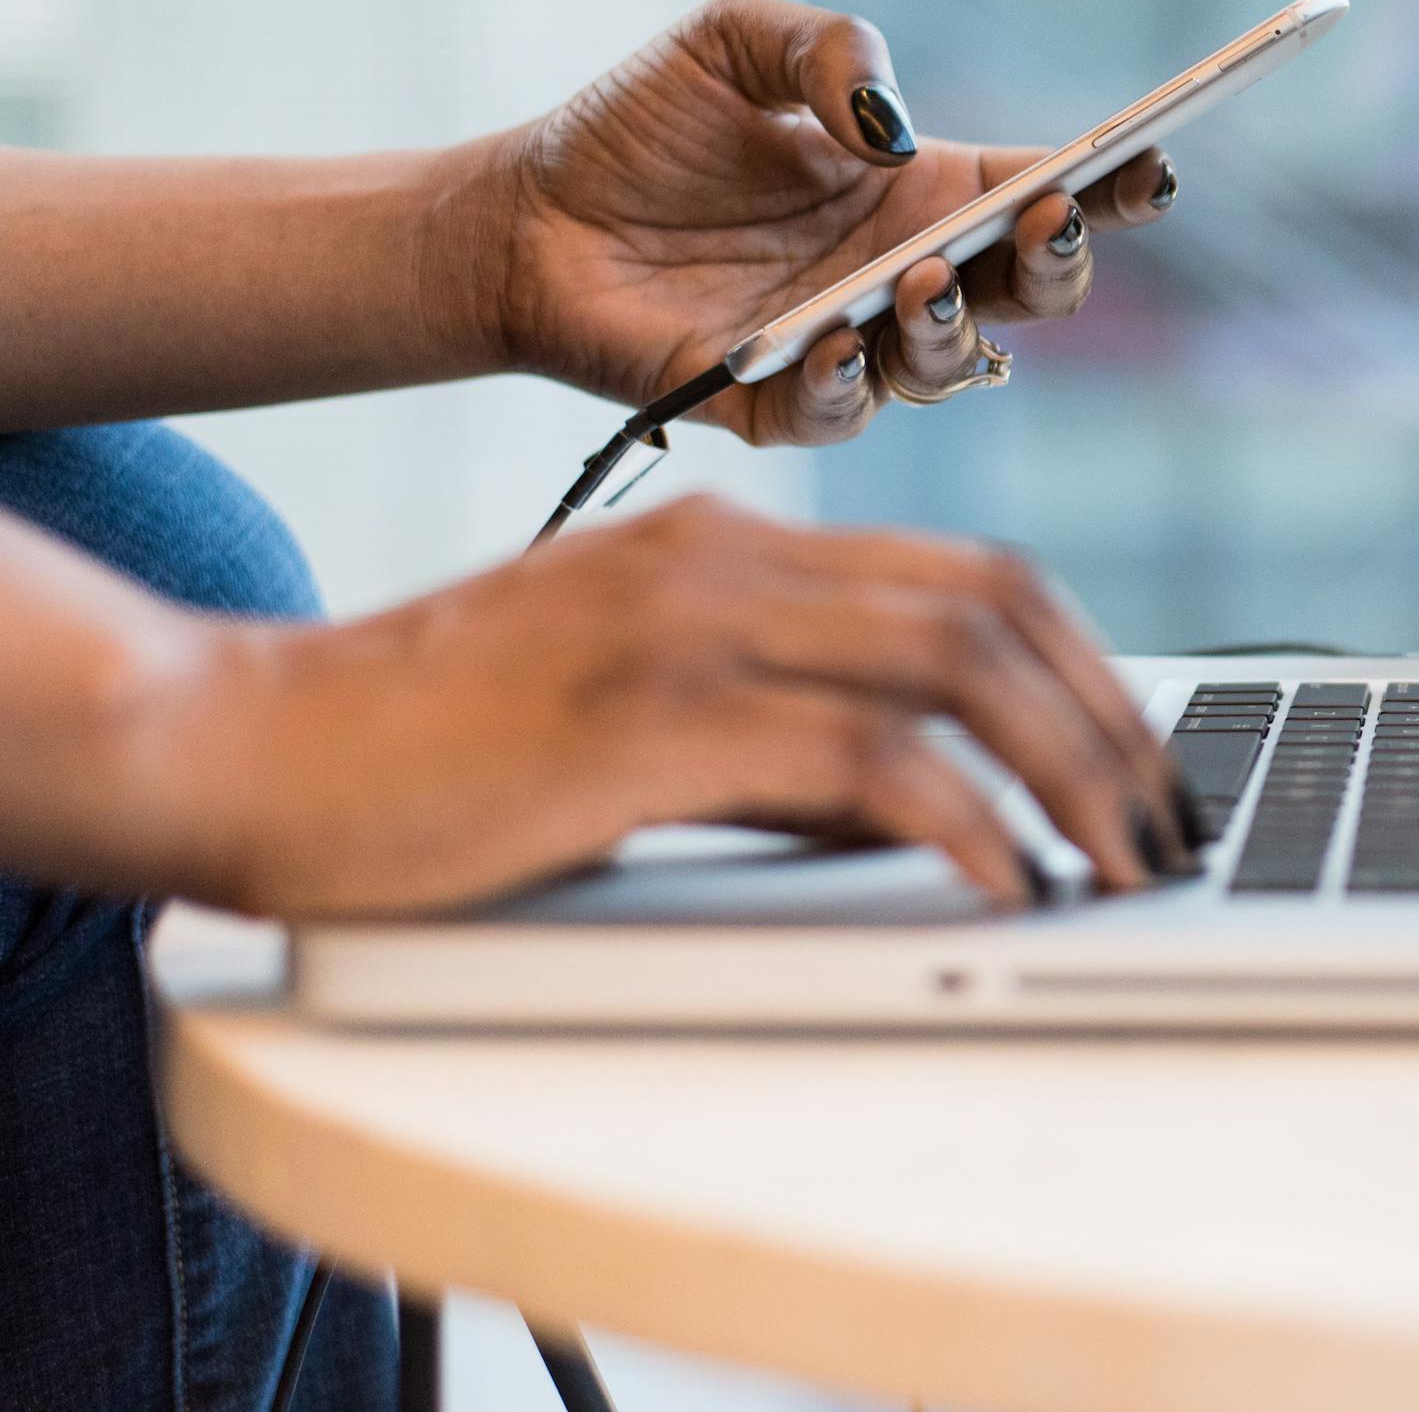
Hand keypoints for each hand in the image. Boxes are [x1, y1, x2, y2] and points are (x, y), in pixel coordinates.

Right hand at [142, 496, 1201, 917]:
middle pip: (997, 605)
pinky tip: (1005, 882)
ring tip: (1122, 863)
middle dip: (1112, 719)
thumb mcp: (638, 716)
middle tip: (1167, 822)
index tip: (1142, 757)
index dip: (1087, 662)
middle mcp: (728, 557)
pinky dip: (962, 822)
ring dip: (1070, 770)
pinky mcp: (649, 718)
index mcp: (732, 541)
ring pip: (957, 665)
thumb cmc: (432, 751)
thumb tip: (921, 811)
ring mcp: (689, 626)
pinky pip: (863, 759)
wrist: (245, 744)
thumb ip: (779, 741)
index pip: (973, 573)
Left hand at [477, 0, 1177, 442]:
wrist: (520, 216)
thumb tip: (892, 127)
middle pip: (1033, 293)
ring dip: (955, 327)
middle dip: (1060, 263)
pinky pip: (840, 413)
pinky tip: (833, 338)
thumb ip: (828, 49)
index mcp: (922, 191)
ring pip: (953, 366)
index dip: (1112, 184)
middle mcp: (904, 275)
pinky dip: (848, 384)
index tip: (1150, 161)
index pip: (1047, 192)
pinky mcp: (773, 405)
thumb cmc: (638, 128)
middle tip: (1046, 220)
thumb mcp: (734, 40)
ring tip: (921, 279)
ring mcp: (849, 346)